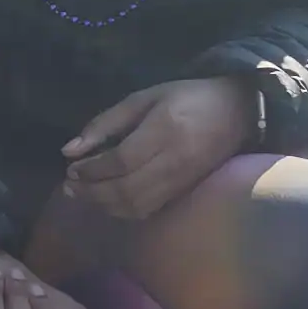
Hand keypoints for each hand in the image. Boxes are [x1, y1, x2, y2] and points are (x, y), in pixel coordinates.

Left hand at [61, 77, 257, 220]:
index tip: (72, 167)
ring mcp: (182, 181)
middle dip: (92, 192)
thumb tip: (70, 150)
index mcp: (164, 130)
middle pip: (126, 190)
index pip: (121, 160)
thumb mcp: (145, 98)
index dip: (92, 169)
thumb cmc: (187, 98)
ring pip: (136, 206)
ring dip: (104, 205)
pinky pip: (148, 210)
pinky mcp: (185, 193)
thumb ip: (107, 122)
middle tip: (70, 186)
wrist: (237, 112)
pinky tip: (108, 200)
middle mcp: (174, 161)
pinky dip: (122, 210)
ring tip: (83, 194)